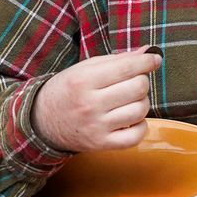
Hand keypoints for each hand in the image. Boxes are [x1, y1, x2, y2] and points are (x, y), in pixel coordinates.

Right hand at [34, 48, 162, 152]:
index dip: (147, 61)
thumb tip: (148, 52)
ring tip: (130, 100)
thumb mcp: (85, 69)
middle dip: (142, 81)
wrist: (42, 121)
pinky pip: (136, 136)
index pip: (127, 67)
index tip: (155, 59)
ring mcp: (96, 126)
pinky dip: (141, 125)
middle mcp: (90, 104)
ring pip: (140, 110)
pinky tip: (132, 119)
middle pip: (138, 88)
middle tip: (134, 81)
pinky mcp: (101, 144)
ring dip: (142, 102)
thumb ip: (117, 59)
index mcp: (83, 80)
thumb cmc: (68, 90)